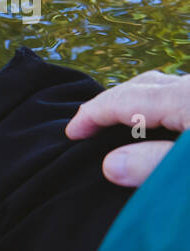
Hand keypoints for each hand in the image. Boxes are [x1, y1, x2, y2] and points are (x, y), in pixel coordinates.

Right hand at [66, 70, 189, 186]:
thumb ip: (151, 164)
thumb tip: (109, 165)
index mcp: (183, 98)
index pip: (123, 100)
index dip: (91, 115)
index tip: (71, 134)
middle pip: (139, 85)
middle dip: (107, 104)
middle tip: (86, 128)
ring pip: (159, 88)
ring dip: (130, 103)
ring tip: (113, 125)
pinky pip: (176, 95)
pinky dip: (153, 106)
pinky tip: (155, 125)